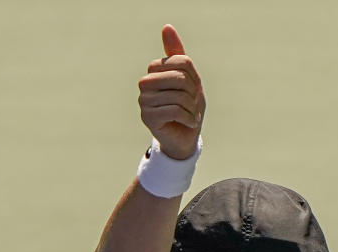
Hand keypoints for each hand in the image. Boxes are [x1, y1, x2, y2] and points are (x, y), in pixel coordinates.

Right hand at [138, 25, 205, 159]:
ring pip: (177, 96)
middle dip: (192, 93)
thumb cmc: (187, 107)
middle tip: (191, 104)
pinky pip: (174, 110)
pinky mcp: (147, 117)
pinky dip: (188, 118)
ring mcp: (143, 101)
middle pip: (178, 77)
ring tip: (189, 115)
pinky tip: (188, 122)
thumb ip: (177, 54)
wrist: (185, 137)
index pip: (182, 62)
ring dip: (191, 108)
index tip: (193, 90)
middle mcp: (144, 84)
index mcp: (154, 71)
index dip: (194, 77)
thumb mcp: (188, 79)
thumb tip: (166, 27)